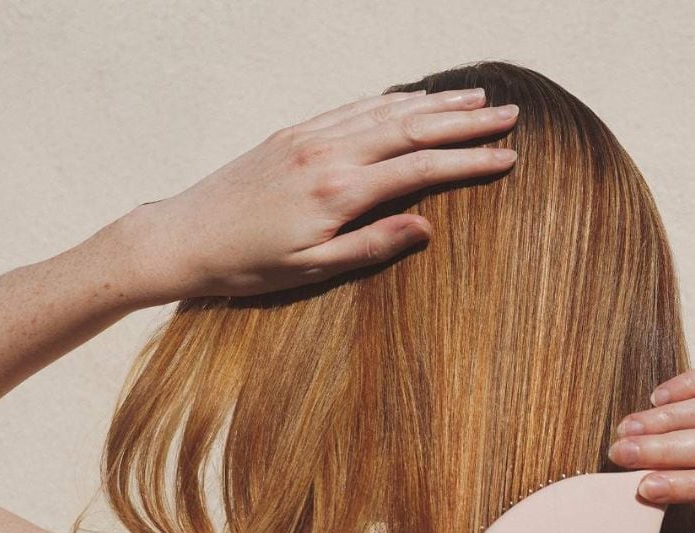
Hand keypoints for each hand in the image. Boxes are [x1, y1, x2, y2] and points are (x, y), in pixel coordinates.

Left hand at [121, 87, 519, 301]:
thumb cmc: (244, 266)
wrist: (182, 237)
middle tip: (512, 115)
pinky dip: (389, 100)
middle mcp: (327, 154)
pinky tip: (411, 99)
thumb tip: (427, 227)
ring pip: (384, 110)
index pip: (421, 169)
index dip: (470, 163)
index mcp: (338, 192)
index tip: (510, 158)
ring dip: (434, 103)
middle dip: (465, 122)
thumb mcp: (309, 271)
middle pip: (412, 128)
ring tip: (475, 99)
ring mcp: (308, 138)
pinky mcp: (291, 134)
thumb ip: (370, 247)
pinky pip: (352, 108)